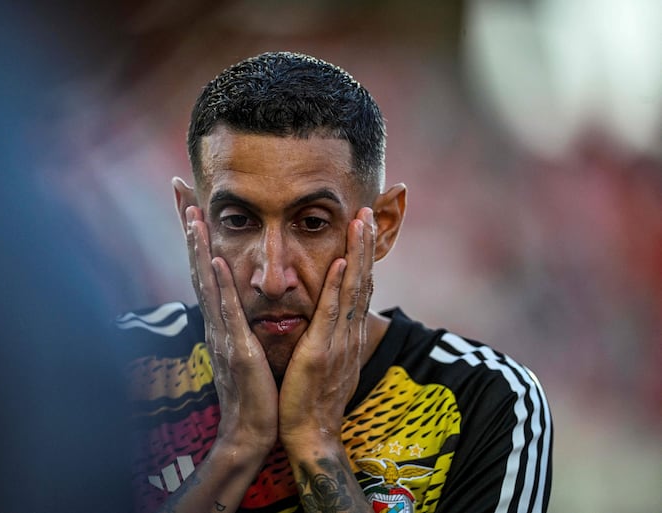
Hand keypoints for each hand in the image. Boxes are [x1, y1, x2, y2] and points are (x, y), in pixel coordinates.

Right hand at [185, 206, 278, 454]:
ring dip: (199, 249)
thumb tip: (239, 298)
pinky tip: (216, 261)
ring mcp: (222, 333)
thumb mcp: (244, 346)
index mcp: (221, 317)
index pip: (206, 265)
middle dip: (187, 226)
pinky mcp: (237, 349)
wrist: (252, 430)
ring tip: (192, 215)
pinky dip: (220, 286)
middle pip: (198, 264)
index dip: (196, 233)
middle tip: (178, 189)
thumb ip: (239, 320)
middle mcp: (215, 320)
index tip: (190, 199)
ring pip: (207, 283)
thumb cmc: (253, 389)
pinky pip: (227, 312)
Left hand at [278, 207, 375, 451]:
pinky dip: (337, 286)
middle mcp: (348, 333)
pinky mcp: (322, 351)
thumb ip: (329, 339)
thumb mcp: (328, 363)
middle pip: (362, 281)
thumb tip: (329, 322)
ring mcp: (338, 341)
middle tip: (369, 211)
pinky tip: (340, 262)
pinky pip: (331, 313)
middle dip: (366, 245)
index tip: (364, 228)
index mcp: (347, 334)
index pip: (359, 287)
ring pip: (352, 289)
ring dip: (357, 254)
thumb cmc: (313, 401)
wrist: (310, 435)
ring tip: (361, 221)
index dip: (363, 256)